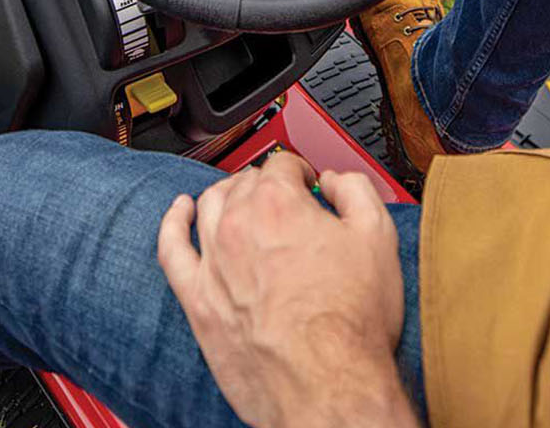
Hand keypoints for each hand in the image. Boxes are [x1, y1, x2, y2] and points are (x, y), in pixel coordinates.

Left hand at [157, 152, 417, 427]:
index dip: (301, 170)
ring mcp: (212, 263)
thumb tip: (337, 182)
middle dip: (268, 184)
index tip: (309, 184)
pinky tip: (180, 213)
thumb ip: (356, 192)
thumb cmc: (350, 322)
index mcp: (278, 204)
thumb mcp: (377, 238)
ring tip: (242, 200)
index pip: (282, 164)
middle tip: (286, 199)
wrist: (326, 386)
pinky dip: (173, 223)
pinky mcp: (197, 301)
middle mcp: (238, 227)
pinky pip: (171, 249)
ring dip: (228, 194)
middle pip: (244, 183)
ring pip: (209, 207)